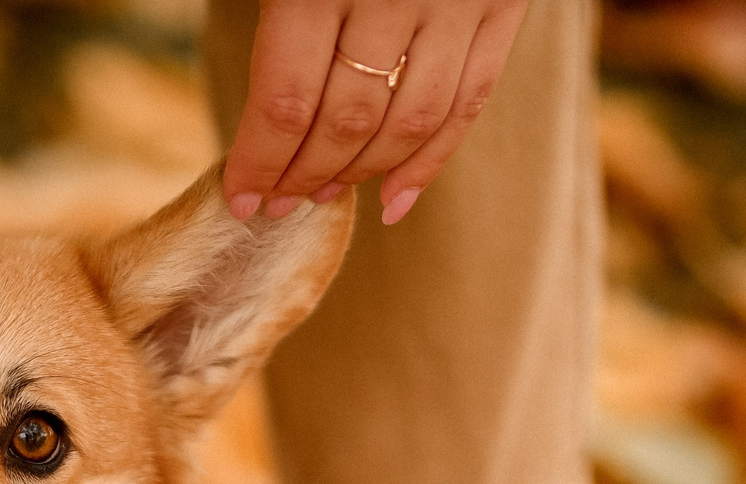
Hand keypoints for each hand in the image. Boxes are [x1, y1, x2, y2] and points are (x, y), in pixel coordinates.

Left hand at [221, 0, 528, 226]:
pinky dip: (432, 161)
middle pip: (346, 120)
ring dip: (363, 172)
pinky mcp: (503, 5)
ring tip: (327, 193)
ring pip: (409, 121)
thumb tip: (248, 112)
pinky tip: (395, 200)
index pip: (284, 99)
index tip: (242, 197)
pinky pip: (469, 103)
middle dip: (307, 174)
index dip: (261, 161)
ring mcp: (456, 2)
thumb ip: (273, 15)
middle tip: (281, 202)